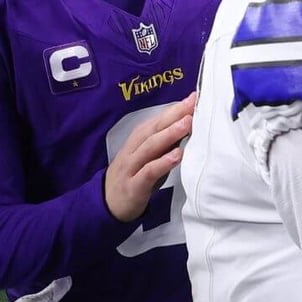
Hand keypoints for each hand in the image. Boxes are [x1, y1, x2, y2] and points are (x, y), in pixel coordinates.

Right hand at [104, 92, 194, 221]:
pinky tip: (177, 156)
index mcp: (137, 141)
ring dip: (169, 134)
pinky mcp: (134, 186)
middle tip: (192, 104)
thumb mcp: (150, 158)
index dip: (174, 109)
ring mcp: (131, 167)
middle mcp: (133, 150)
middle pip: (153, 129)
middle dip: (173, 115)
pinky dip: (162, 163)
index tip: (193, 97)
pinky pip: (148, 172)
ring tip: (187, 124)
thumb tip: (188, 125)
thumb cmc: (135, 177)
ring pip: (150, 147)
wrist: (108, 204)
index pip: (157, 121)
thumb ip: (165, 144)